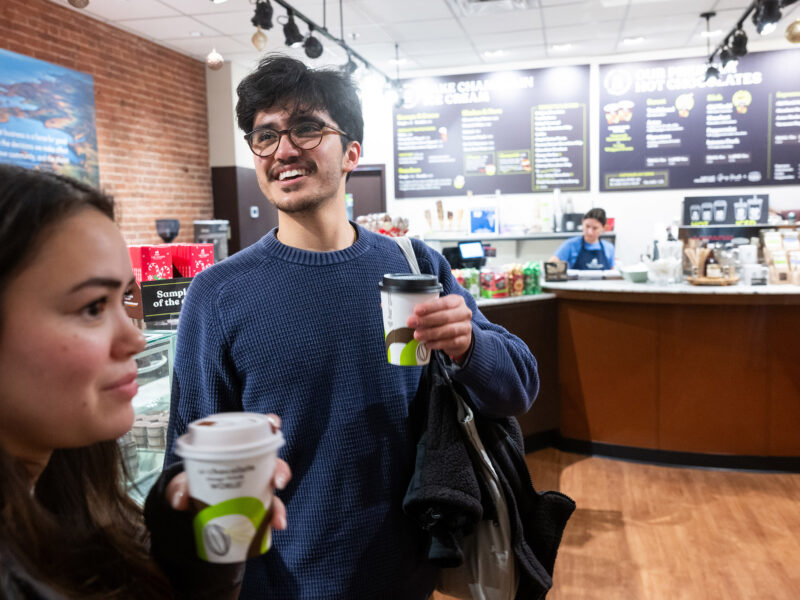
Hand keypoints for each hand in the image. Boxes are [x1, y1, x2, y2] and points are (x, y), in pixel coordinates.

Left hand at [166, 413, 291, 530]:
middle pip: (273, 462)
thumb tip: (180, 500)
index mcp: (238, 449)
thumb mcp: (184, 480)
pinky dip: (273, 518)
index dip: (270, 424)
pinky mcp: (255, 504)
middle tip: (277, 483)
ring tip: (277, 518)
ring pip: (273, 491)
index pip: (258, 431)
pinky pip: (269, 510)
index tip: (274, 425)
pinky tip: (275, 525)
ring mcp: (256, 485)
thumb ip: (179, 486)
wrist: (192, 502)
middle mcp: (252, 465)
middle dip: (280, 471)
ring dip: (279, 504)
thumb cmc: (194, 480)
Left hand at [407, 294, 472, 362]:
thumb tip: (406, 314)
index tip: (415, 310)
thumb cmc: (445, 319)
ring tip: (417, 335)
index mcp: (457, 301)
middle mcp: (464, 313)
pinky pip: (451, 342)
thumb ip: (428, 311)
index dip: (429, 307)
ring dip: (430, 333)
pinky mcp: (465, 341)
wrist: (461, 335)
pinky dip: (438, 343)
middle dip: (426, 320)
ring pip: (448, 330)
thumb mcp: (439, 311)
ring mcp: (466, 327)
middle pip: (445, 317)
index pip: (444, 303)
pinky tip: (427, 344)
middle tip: (411, 323)